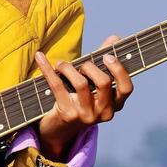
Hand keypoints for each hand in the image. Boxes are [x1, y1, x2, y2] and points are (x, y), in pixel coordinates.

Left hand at [33, 34, 133, 159]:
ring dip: (69, 67)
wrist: (60, 128)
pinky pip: (57, 86)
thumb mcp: (94, 83)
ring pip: (81, 84)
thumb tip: (115, 38)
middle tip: (82, 64)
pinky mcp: (67, 114)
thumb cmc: (81, 98)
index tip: (107, 56)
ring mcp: (86, 115)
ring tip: (62, 64)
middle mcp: (103, 112)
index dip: (119, 70)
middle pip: (103, 83)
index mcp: (115, 105)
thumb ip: (105, 61)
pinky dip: (47, 69)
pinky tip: (40, 57)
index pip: (126, 88)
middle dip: (91, 66)